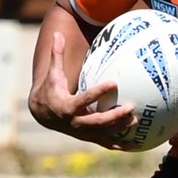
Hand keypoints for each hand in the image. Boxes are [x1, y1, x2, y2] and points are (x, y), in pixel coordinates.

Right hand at [28, 32, 137, 148]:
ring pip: (102, 133)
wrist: (42, 114)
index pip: (84, 99)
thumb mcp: (53, 74)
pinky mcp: (87, 137)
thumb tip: (57, 33)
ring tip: (135, 120)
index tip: (114, 83)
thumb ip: (57, 55)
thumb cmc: (50, 89)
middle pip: (96, 121)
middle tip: (129, 107)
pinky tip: (134, 145)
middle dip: (113, 116)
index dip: (99, 92)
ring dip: (119, 128)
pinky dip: (118, 145)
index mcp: (67, 106)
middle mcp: (74, 122)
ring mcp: (81, 132)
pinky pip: (104, 143)